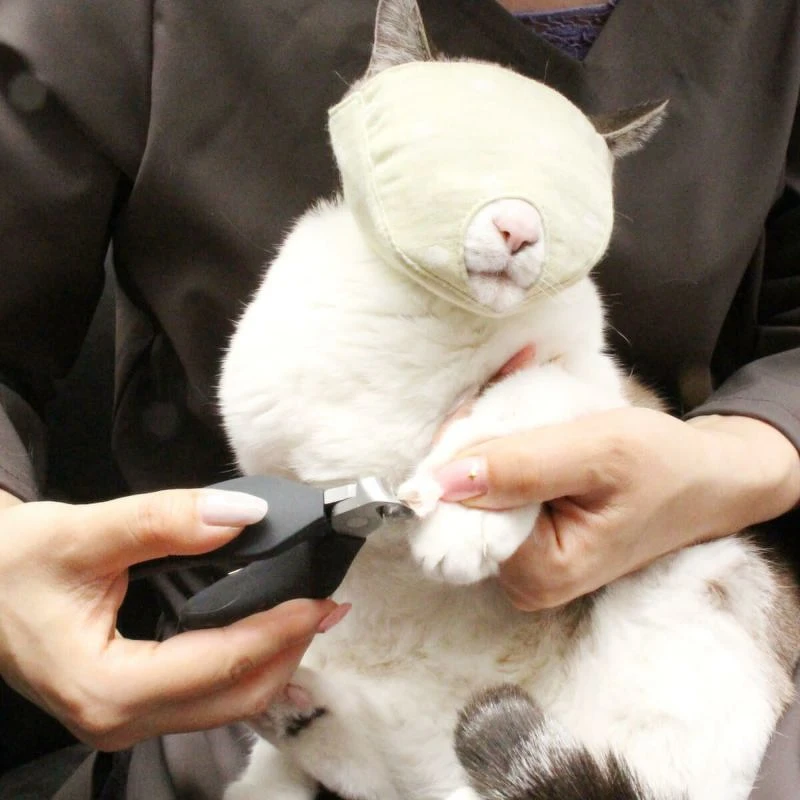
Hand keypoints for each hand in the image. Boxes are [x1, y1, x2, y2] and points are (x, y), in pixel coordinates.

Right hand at [0, 488, 344, 749]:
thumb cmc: (11, 565)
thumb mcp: (83, 531)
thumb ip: (165, 520)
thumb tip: (243, 515)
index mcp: (104, 687)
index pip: (221, 664)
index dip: (279, 630)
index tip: (320, 598)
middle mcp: (116, 720)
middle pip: (234, 696)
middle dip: (289, 650)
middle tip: (328, 605)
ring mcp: (123, 720)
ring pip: (226, 705)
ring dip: (275, 659)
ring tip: (309, 615)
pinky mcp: (130, 707)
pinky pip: (208, 699)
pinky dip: (248, 665)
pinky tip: (270, 636)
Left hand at [432, 408, 799, 609]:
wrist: (705, 480)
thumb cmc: (664, 466)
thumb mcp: (599, 452)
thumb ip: (520, 466)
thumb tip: (438, 481)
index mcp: (539, 573)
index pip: (460, 508)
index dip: (461, 451)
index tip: (484, 403)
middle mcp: (522, 580)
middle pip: (461, 499)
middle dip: (475, 434)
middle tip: (508, 384)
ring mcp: (523, 562)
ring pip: (473, 487)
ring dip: (490, 432)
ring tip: (523, 396)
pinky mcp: (528, 539)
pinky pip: (493, 486)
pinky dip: (503, 444)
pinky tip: (526, 417)